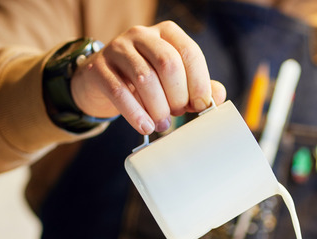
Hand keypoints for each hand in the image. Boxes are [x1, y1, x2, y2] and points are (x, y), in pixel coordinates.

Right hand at [70, 21, 226, 134]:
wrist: (100, 82)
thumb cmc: (143, 82)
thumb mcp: (172, 81)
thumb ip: (197, 86)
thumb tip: (218, 96)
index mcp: (166, 33)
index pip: (189, 52)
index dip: (199, 82)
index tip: (200, 106)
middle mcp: (142, 35)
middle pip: (168, 63)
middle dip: (177, 95)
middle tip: (177, 113)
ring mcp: (117, 49)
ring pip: (144, 78)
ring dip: (158, 107)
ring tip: (162, 124)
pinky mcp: (98, 68)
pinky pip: (119, 91)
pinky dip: (135, 113)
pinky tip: (144, 127)